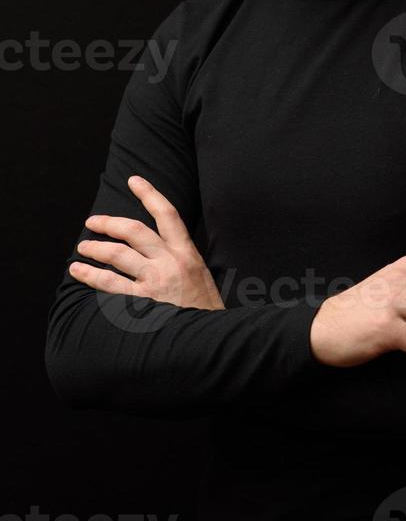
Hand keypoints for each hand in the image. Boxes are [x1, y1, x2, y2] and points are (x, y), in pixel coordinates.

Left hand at [69, 175, 223, 310]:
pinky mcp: (142, 303)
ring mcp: (155, 281)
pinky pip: (110, 284)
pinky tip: (78, 272)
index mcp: (188, 253)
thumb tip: (158, 249)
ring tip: (82, 248)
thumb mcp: (201, 277)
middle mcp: (171, 262)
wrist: (213, 339)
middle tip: (93, 222)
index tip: (134, 180)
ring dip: (95, 248)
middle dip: (110, 222)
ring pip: (118, 254)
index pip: (168, 214)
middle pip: (134, 230)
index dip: (150, 194)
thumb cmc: (205, 311)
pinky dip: (91, 275)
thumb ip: (182, 260)